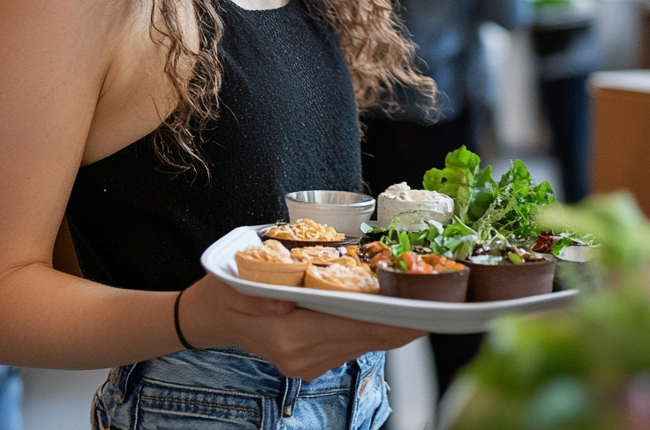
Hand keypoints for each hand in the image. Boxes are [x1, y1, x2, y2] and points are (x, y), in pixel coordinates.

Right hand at [178, 274, 425, 380]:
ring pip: (367, 342)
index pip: (355, 328)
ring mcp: (310, 363)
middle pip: (370, 337)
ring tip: (424, 299)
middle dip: (405, 320)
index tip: (424, 309)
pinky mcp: (314, 361)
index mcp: (290, 337)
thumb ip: (265, 295)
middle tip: (440, 299)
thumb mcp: (240, 285)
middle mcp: (305, 357)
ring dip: (395, 323)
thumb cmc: (226, 292)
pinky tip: (394, 309)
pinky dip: (375, 326)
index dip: (393, 319)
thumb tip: (290, 301)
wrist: (209, 318)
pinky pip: (355, 342)